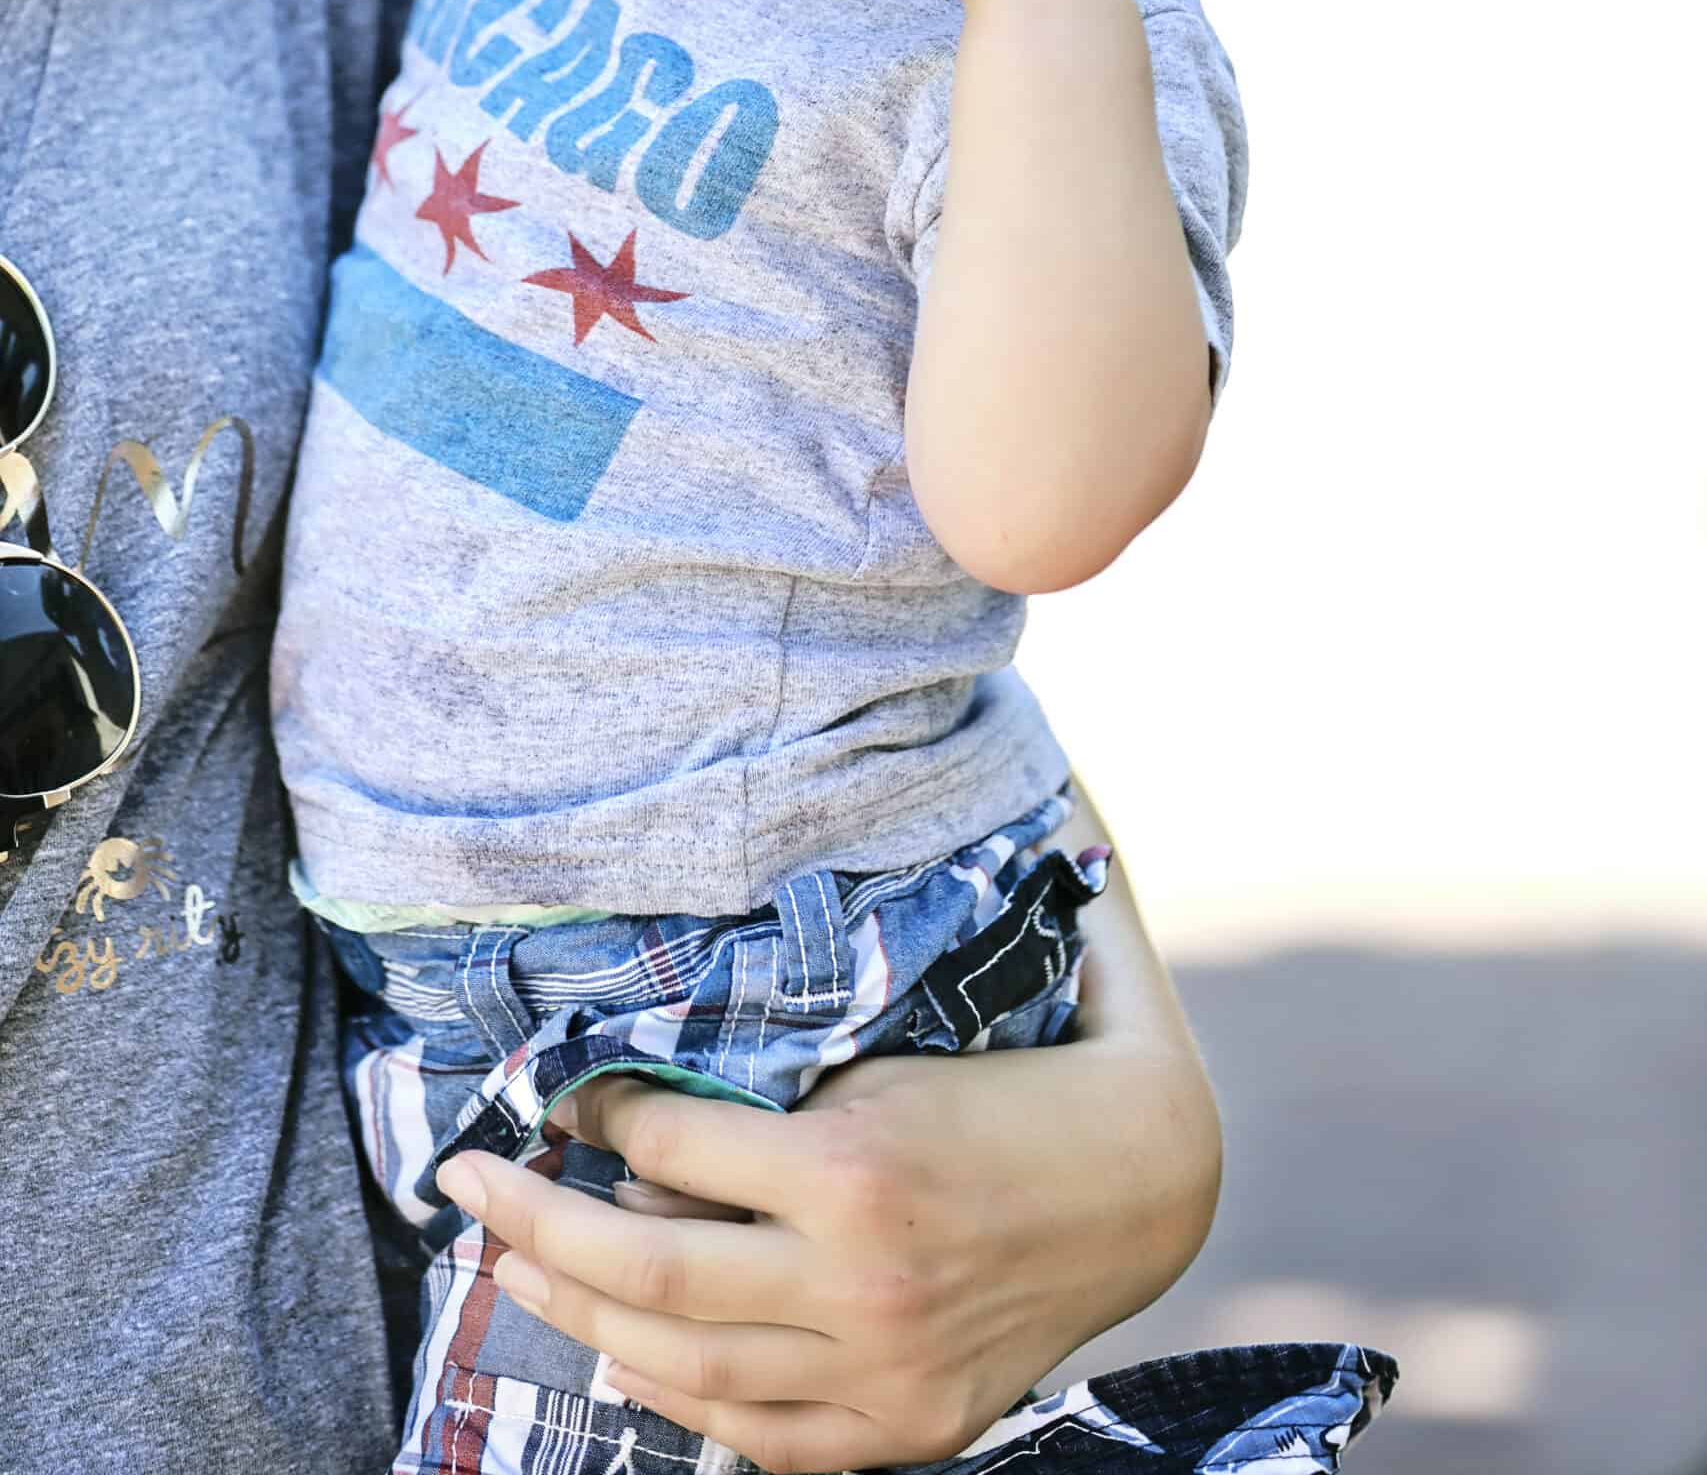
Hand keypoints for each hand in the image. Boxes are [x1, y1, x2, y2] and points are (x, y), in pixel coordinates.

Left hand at [434, 870, 1219, 1472]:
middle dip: (529, 1223)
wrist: (1160, 1180)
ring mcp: (879, 1369)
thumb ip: (821, 982)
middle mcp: (857, 1282)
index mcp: (858, 1166)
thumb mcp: (927, 1011)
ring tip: (515, 1270)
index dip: (597, 1106)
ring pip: (680, 1364)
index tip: (561, 1081)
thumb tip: (759, 858)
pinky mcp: (905, 1424)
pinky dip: (677, 1397)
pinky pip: (758, 1433)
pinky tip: (625, 1352)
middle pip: (641, 1268)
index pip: (667, 1145)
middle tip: (461, 1184)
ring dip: (576, 1315)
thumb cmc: (1038, 1066)